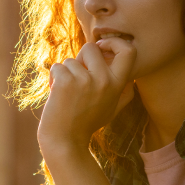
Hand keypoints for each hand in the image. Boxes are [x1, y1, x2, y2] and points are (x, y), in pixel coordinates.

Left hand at [37, 38, 135, 155]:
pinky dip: (53, 79)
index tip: (102, 47)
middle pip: (91, 47)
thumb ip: (123, 94)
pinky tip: (56, 95)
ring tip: (66, 95)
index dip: (114, 42)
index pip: (129, 51)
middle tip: (76, 79)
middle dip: (79, 59)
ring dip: (64, 74)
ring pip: (70, 60)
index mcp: (118, 84)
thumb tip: (131, 81)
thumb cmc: (87, 124)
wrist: (65, 142)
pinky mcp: (66, 82)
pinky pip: (57, 67)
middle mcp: (105, 80)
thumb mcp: (112, 109)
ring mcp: (85, 80)